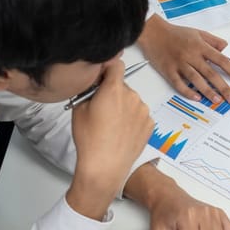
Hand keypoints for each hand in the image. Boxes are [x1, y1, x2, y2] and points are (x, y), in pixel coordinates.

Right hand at [67, 59, 152, 219]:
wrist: (106, 165)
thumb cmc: (89, 138)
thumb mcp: (79, 109)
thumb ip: (90, 91)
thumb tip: (97, 88)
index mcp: (113, 89)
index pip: (116, 64)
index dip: (108, 68)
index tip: (101, 77)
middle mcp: (132, 96)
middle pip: (122, 85)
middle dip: (113, 92)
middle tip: (101, 109)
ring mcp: (144, 110)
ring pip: (132, 100)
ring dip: (124, 106)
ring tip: (112, 124)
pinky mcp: (150, 124)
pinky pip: (140, 114)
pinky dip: (132, 119)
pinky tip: (122, 132)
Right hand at [138, 15, 229, 104]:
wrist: (153, 32)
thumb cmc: (177, 33)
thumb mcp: (199, 33)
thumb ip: (215, 42)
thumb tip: (229, 50)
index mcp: (200, 46)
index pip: (221, 60)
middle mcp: (191, 55)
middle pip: (210, 73)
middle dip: (223, 87)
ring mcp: (179, 64)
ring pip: (196, 79)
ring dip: (207, 91)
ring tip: (218, 100)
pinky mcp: (168, 70)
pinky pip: (178, 83)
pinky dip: (187, 91)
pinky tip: (196, 98)